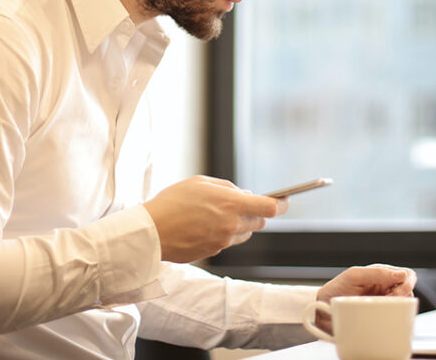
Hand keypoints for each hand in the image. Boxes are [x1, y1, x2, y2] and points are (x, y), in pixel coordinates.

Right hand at [143, 175, 287, 262]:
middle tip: (240, 204)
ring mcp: (223, 242)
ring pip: (244, 233)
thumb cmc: (172, 202)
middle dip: (255, 212)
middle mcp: (231, 225)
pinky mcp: (214, 252)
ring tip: (215, 215)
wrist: (151, 232)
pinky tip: (203, 226)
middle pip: (260, 222)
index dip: (282, 203)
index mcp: (231, 204)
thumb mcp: (200, 182)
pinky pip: (227, 242)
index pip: (270, 208)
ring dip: (239, 224)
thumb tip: (244, 194)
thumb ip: (227, 188)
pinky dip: (223, 234)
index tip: (285, 200)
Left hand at [314, 264, 416, 332]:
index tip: (395, 291)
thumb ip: (376, 273)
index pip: (406, 275)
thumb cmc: (336, 289)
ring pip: (405, 305)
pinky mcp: (382, 318)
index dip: (406, 282)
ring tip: (384, 308)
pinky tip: (386, 319)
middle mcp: (385, 288)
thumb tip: (401, 275)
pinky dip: (396, 319)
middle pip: (409, 290)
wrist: (322, 309)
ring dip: (400, 307)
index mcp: (381, 275)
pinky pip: (397, 318)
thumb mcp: (353, 276)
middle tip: (390, 300)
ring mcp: (384, 303)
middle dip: (404, 295)